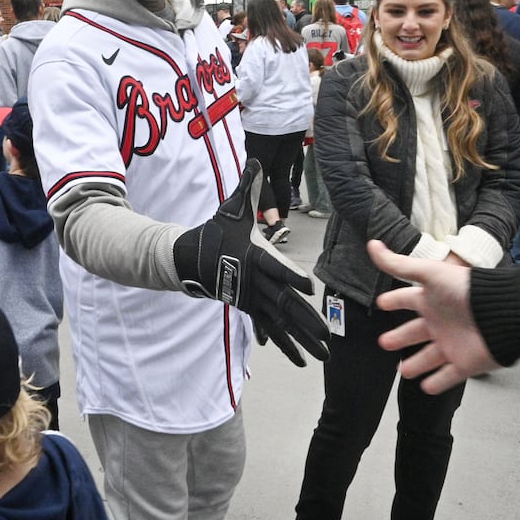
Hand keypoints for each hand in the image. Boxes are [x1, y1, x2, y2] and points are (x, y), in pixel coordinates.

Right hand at [174, 159, 329, 365]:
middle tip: (328, 339)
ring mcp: (254, 298)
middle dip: (308, 324)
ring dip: (303, 341)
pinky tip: (300, 359)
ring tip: (322, 358)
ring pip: (283, 323)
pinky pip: (271, 329)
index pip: (276, 267)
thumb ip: (248, 187)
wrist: (191, 258)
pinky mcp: (251, 307)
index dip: (291, 276)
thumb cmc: (217, 231)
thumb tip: (255, 160)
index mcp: (254, 258)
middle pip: (286, 305)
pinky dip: (284, 344)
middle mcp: (256, 283)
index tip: (310, 287)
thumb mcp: (232, 208)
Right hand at [368, 241, 496, 392]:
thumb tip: (372, 245)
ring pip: (429, 357)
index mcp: (432, 300)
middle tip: (384, 343)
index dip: (394, 301)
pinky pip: (449, 376)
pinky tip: (426, 387)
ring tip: (404, 371)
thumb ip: (399, 264)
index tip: (382, 303)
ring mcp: (452, 344)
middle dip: (400, 338)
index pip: (407, 299)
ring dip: (416, 364)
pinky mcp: (464, 364)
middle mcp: (440, 322)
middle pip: (415, 332)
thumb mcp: (429, 273)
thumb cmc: (466, 290)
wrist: (503, 313)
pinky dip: (438, 383)